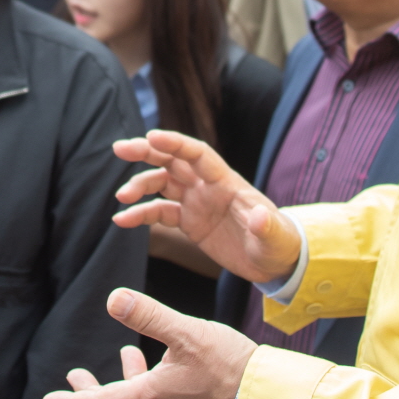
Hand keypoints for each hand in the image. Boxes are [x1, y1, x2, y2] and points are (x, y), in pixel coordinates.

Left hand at [41, 289, 256, 398]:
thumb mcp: (186, 332)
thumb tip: (112, 299)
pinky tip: (164, 358)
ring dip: (123, 384)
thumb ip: (149, 315)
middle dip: (91, 395)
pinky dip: (150, 381)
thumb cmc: (230, 366)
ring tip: (124, 354)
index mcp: (150, 396)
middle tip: (75, 379)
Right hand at [111, 130, 299, 283]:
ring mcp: (196, 202)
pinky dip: (140, 214)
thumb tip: (258, 215)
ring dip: (139, 185)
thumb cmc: (278, 243)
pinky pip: (159, 212)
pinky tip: (122, 220)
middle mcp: (207, 186)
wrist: (274, 263)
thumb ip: (265, 225)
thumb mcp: (275, 237)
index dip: (175, 143)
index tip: (151, 136)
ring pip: (161, 183)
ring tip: (121, 196)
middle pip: (172, 161)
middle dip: (146, 152)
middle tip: (119, 148)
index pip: (198, 154)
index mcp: (227, 182)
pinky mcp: (189, 222)